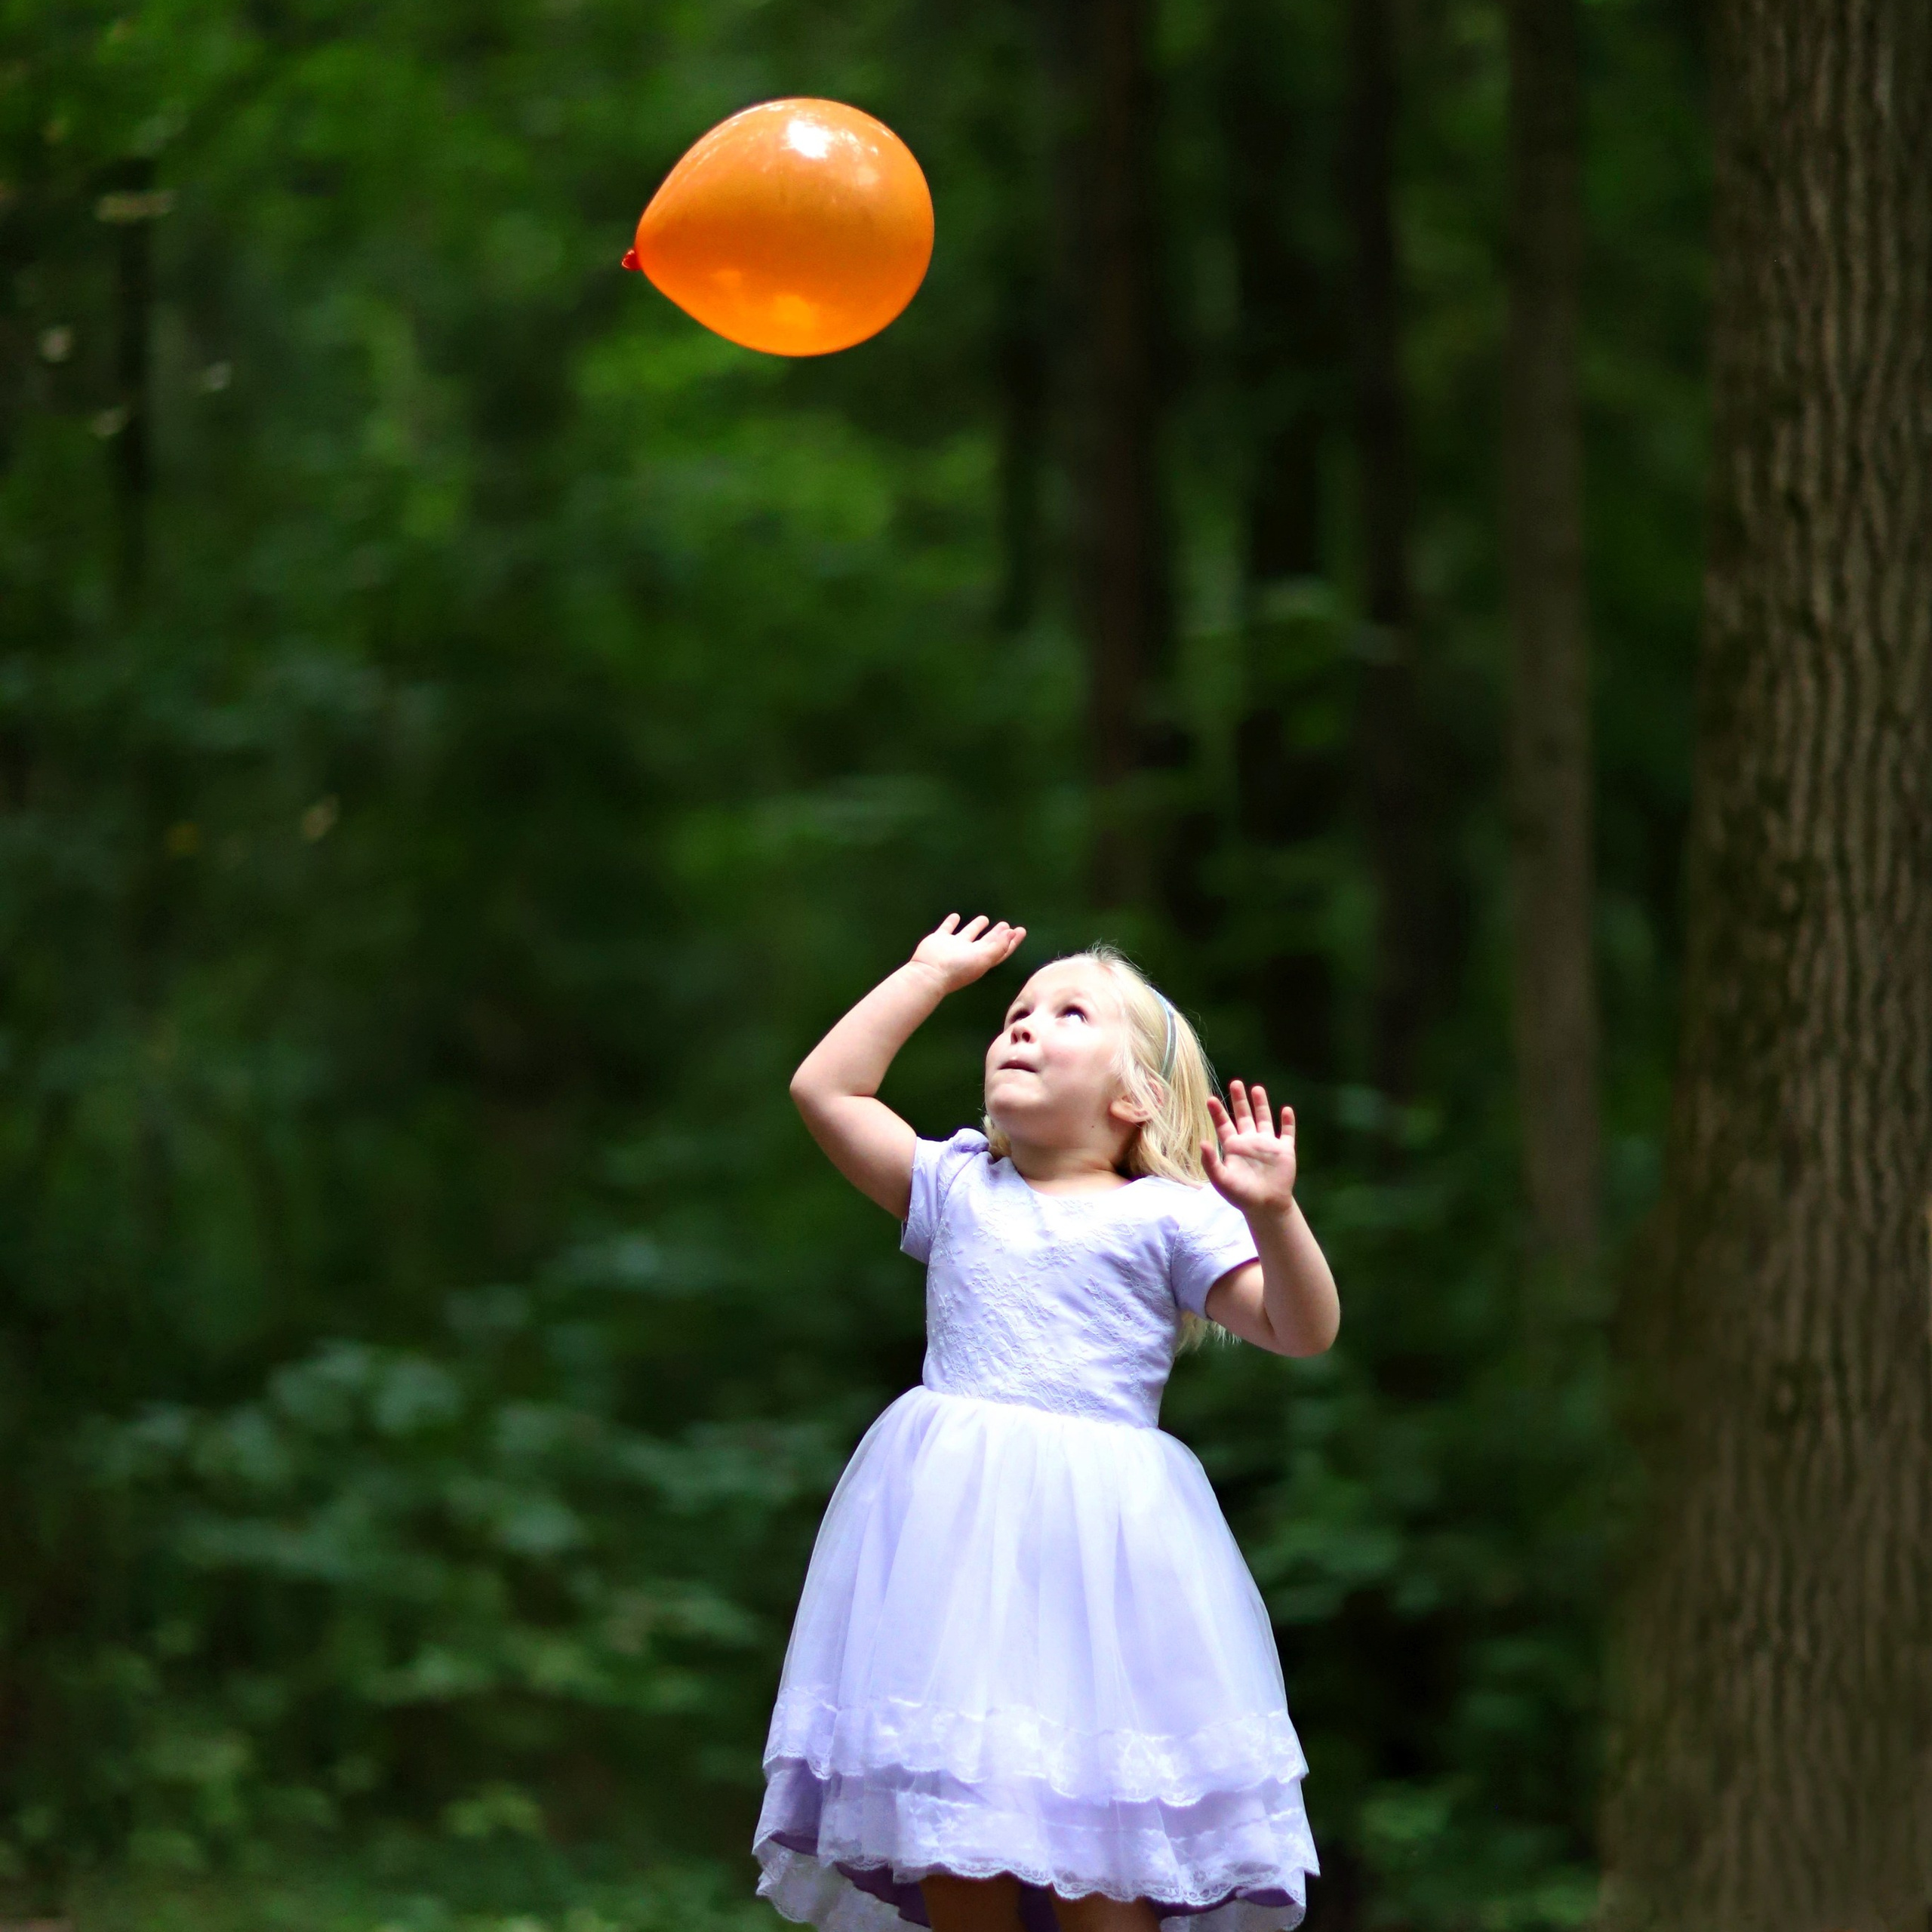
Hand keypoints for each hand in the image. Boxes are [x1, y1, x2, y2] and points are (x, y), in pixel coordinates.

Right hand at [910, 913, 1025, 992]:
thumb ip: (999, 946)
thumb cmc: (959, 968)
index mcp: (982, 959)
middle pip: (987, 942)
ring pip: (968, 934)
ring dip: (976, 927)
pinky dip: (951, 922)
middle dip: (996, 934)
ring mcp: (954, 946)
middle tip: (1005, 924)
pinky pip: (947, 928)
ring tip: (984, 918)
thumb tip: (1012, 932)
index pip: (1001, 949)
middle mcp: (969, 953)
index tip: (1020, 930)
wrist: (930, 972)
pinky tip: (956, 916)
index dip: (1011, 941)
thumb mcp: (984, 958)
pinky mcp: (939, 939)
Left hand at [1203, 1079, 1296, 1219]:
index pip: (1224, 1125)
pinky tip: (1286, 1110)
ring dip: (1261, 1104)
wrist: (1265, 1206)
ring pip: (1264, 1119)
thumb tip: (1203, 1142)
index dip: (1218, 1112)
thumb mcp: (1221, 1179)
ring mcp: (1267, 1145)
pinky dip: (1287, 1122)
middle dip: (1239, 1100)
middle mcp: (1250, 1142)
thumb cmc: (1241, 1195)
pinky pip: (1287, 1133)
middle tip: (1235, 1082)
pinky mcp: (1284, 1150)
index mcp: (1233, 1147)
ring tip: (1257, 1088)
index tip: (1210, 1098)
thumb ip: (1211, 1162)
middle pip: (1244, 1116)